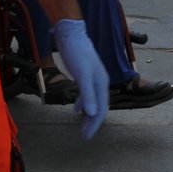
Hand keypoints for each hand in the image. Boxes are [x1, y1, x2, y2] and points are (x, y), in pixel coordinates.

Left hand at [53, 19, 108, 139]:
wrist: (71, 34)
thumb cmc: (77, 54)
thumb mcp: (82, 74)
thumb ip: (87, 94)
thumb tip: (92, 114)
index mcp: (101, 83)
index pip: (101, 109)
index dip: (94, 124)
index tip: (87, 137)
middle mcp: (99, 82)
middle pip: (98, 107)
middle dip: (92, 123)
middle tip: (84, 136)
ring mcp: (92, 79)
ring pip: (93, 102)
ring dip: (88, 115)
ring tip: (82, 126)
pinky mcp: (84, 75)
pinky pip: (86, 94)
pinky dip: (83, 103)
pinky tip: (76, 109)